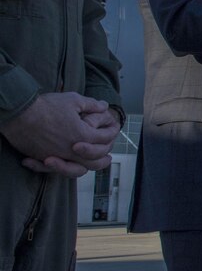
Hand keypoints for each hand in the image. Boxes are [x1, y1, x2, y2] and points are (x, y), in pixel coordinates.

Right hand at [1, 93, 118, 177]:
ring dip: (88, 168)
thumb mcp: (73, 100)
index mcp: (83, 135)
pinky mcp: (43, 158)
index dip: (111, 133)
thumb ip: (91, 105)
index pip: (104, 139)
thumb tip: (104, 105)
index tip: (113, 129)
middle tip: (109, 157)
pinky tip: (66, 166)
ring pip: (78, 169)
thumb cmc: (46, 105)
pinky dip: (64, 169)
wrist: (20, 113)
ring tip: (92, 165)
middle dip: (104, 157)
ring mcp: (57, 156)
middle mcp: (72, 150)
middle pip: (95, 158)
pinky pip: (57, 170)